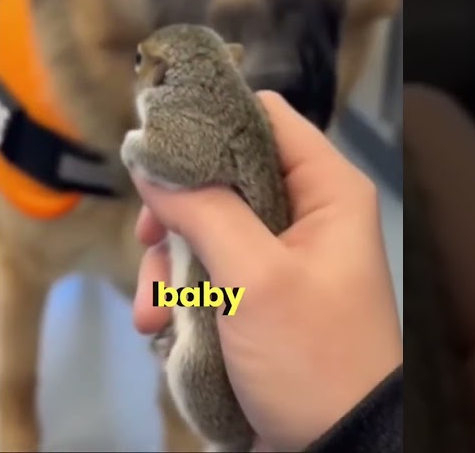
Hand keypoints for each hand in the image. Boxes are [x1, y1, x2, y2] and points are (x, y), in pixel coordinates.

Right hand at [131, 91, 401, 451]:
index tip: (154, 144)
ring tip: (154, 314)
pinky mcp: (259, 300)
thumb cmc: (312, 357)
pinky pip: (207, 275)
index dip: (207, 121)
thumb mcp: (254, 279)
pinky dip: (179, 298)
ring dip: (168, 268)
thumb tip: (148, 157)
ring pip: (205, 230)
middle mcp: (305, 214)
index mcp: (326, 190)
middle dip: (176, 214)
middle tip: (149, 240)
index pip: (263, 118)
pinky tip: (161, 330)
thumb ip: (203, 210)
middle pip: (222, 176)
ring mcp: (281, 259)